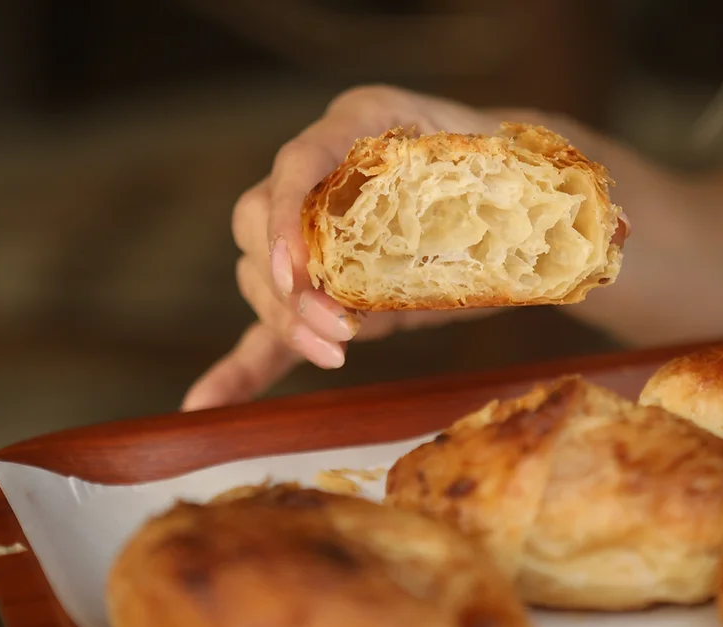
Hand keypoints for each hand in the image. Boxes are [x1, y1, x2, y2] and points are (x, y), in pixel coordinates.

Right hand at [182, 86, 508, 410]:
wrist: (514, 194)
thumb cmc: (511, 176)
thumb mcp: (500, 172)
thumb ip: (480, 204)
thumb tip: (512, 252)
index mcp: (362, 125)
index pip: (299, 162)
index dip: (285, 217)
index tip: (299, 275)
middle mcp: (323, 173)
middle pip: (258, 221)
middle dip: (287, 284)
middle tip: (341, 333)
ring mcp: (313, 232)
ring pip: (256, 271)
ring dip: (283, 320)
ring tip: (333, 354)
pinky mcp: (324, 289)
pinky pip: (269, 324)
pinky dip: (243, 366)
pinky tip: (208, 404)